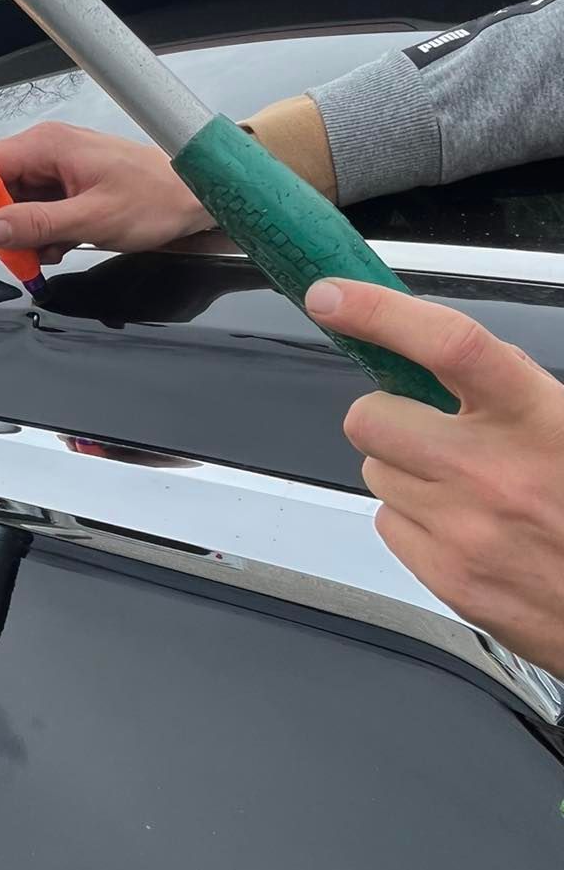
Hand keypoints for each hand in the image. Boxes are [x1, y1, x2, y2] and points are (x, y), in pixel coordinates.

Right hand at [0, 121, 212, 262]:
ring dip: (25, 235)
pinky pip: (36, 211)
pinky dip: (42, 234)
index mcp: (47, 145)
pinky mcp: (67, 186)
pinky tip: (63, 246)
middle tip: (20, 256)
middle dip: (2, 225)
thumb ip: (39, 224)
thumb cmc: (155, 200)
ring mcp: (56, 168)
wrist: (195, 198)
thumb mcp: (94, 218)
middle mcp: (46, 150)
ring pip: (15, 204)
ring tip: (52, 252)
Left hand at [306, 278, 563, 678]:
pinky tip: (462, 527)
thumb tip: (434, 352)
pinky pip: (387, 522)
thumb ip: (509, 386)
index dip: (380, 313)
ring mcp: (464, 527)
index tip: (333, 295)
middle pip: (371, 417)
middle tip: (425, 428)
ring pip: (376, 471)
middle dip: (385, 416)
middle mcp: (493, 469)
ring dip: (405, 471)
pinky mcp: (446, 575)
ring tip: (464, 488)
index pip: (447, 344)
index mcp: (536, 417)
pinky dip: (414, 520)